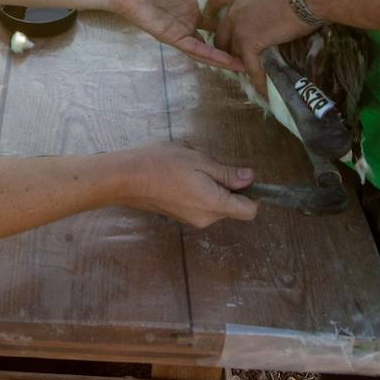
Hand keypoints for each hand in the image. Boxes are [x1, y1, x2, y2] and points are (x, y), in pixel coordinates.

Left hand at [107, 0, 243, 71]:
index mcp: (192, 4)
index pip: (215, 17)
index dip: (230, 22)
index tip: (252, 25)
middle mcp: (189, 20)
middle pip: (214, 37)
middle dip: (231, 45)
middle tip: (254, 52)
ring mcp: (182, 31)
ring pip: (207, 49)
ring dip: (224, 58)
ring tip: (245, 65)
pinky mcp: (173, 37)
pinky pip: (195, 50)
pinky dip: (211, 57)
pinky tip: (227, 62)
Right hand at [117, 142, 257, 225]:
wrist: (126, 178)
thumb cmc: (162, 163)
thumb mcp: (198, 160)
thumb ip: (226, 172)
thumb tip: (250, 179)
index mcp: (214, 204)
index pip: (249, 211)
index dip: (253, 194)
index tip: (242, 175)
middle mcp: (206, 218)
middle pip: (232, 206)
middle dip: (228, 186)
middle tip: (207, 164)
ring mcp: (192, 220)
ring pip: (216, 204)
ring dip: (212, 186)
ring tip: (190, 167)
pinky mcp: (181, 217)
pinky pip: (201, 205)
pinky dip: (199, 191)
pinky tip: (180, 176)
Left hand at [213, 0, 314, 94]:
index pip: (217, 5)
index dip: (221, 20)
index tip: (227, 31)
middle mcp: (231, 5)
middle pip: (220, 32)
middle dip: (227, 47)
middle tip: (237, 58)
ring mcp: (237, 24)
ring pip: (231, 51)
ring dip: (239, 65)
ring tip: (248, 76)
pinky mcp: (248, 40)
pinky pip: (250, 66)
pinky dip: (257, 80)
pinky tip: (263, 91)